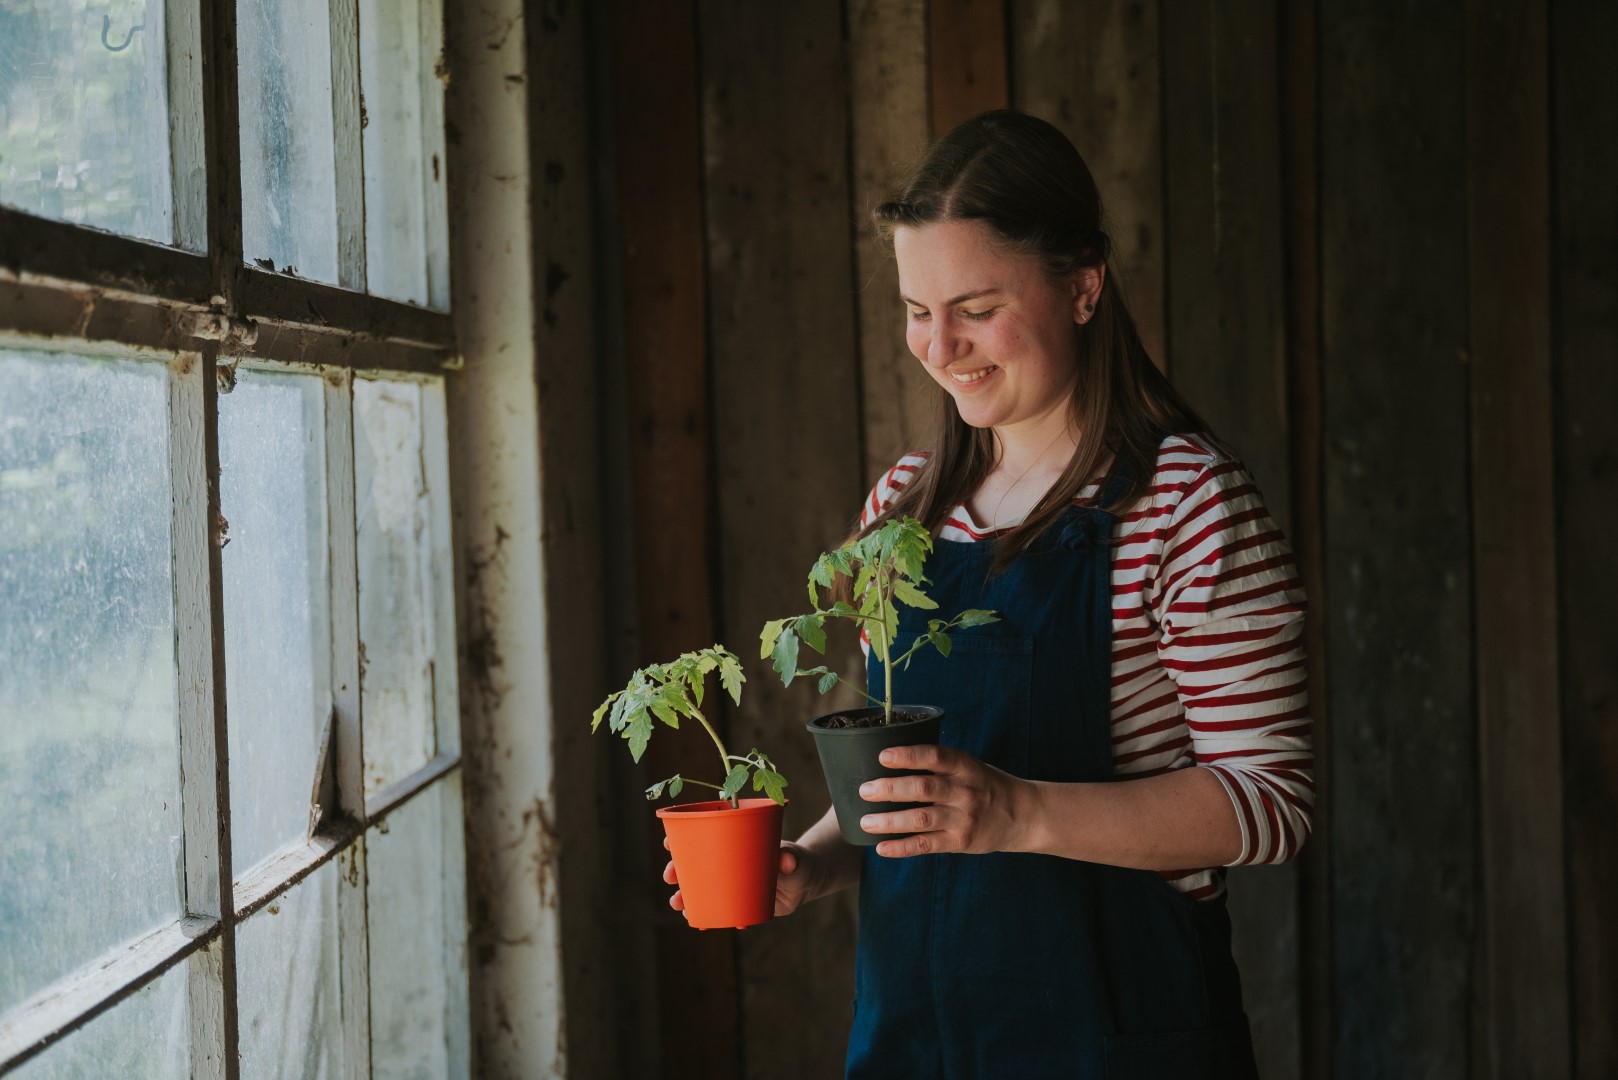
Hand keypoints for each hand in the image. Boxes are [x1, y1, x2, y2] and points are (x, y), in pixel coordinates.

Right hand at [662, 839, 821, 918]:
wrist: (806, 880)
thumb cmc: (797, 860)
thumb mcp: (795, 857)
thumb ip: (791, 858)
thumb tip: (787, 861)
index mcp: (734, 843)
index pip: (702, 837)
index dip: (682, 839)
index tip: (669, 844)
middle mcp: (727, 863)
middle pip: (694, 865)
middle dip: (677, 871)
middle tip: (670, 878)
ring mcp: (731, 885)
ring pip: (701, 890)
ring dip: (686, 897)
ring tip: (681, 906)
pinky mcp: (737, 904)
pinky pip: (718, 911)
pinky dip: (711, 918)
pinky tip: (706, 924)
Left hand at [857, 743, 1032, 856]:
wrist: (1022, 815)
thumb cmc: (985, 785)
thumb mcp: (969, 766)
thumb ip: (937, 764)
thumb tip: (888, 758)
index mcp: (964, 766)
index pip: (935, 756)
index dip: (909, 755)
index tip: (883, 755)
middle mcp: (964, 791)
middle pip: (924, 788)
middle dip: (891, 789)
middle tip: (864, 790)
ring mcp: (963, 818)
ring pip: (922, 819)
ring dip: (890, 821)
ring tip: (865, 822)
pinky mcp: (960, 842)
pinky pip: (927, 845)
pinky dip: (902, 847)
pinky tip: (881, 848)